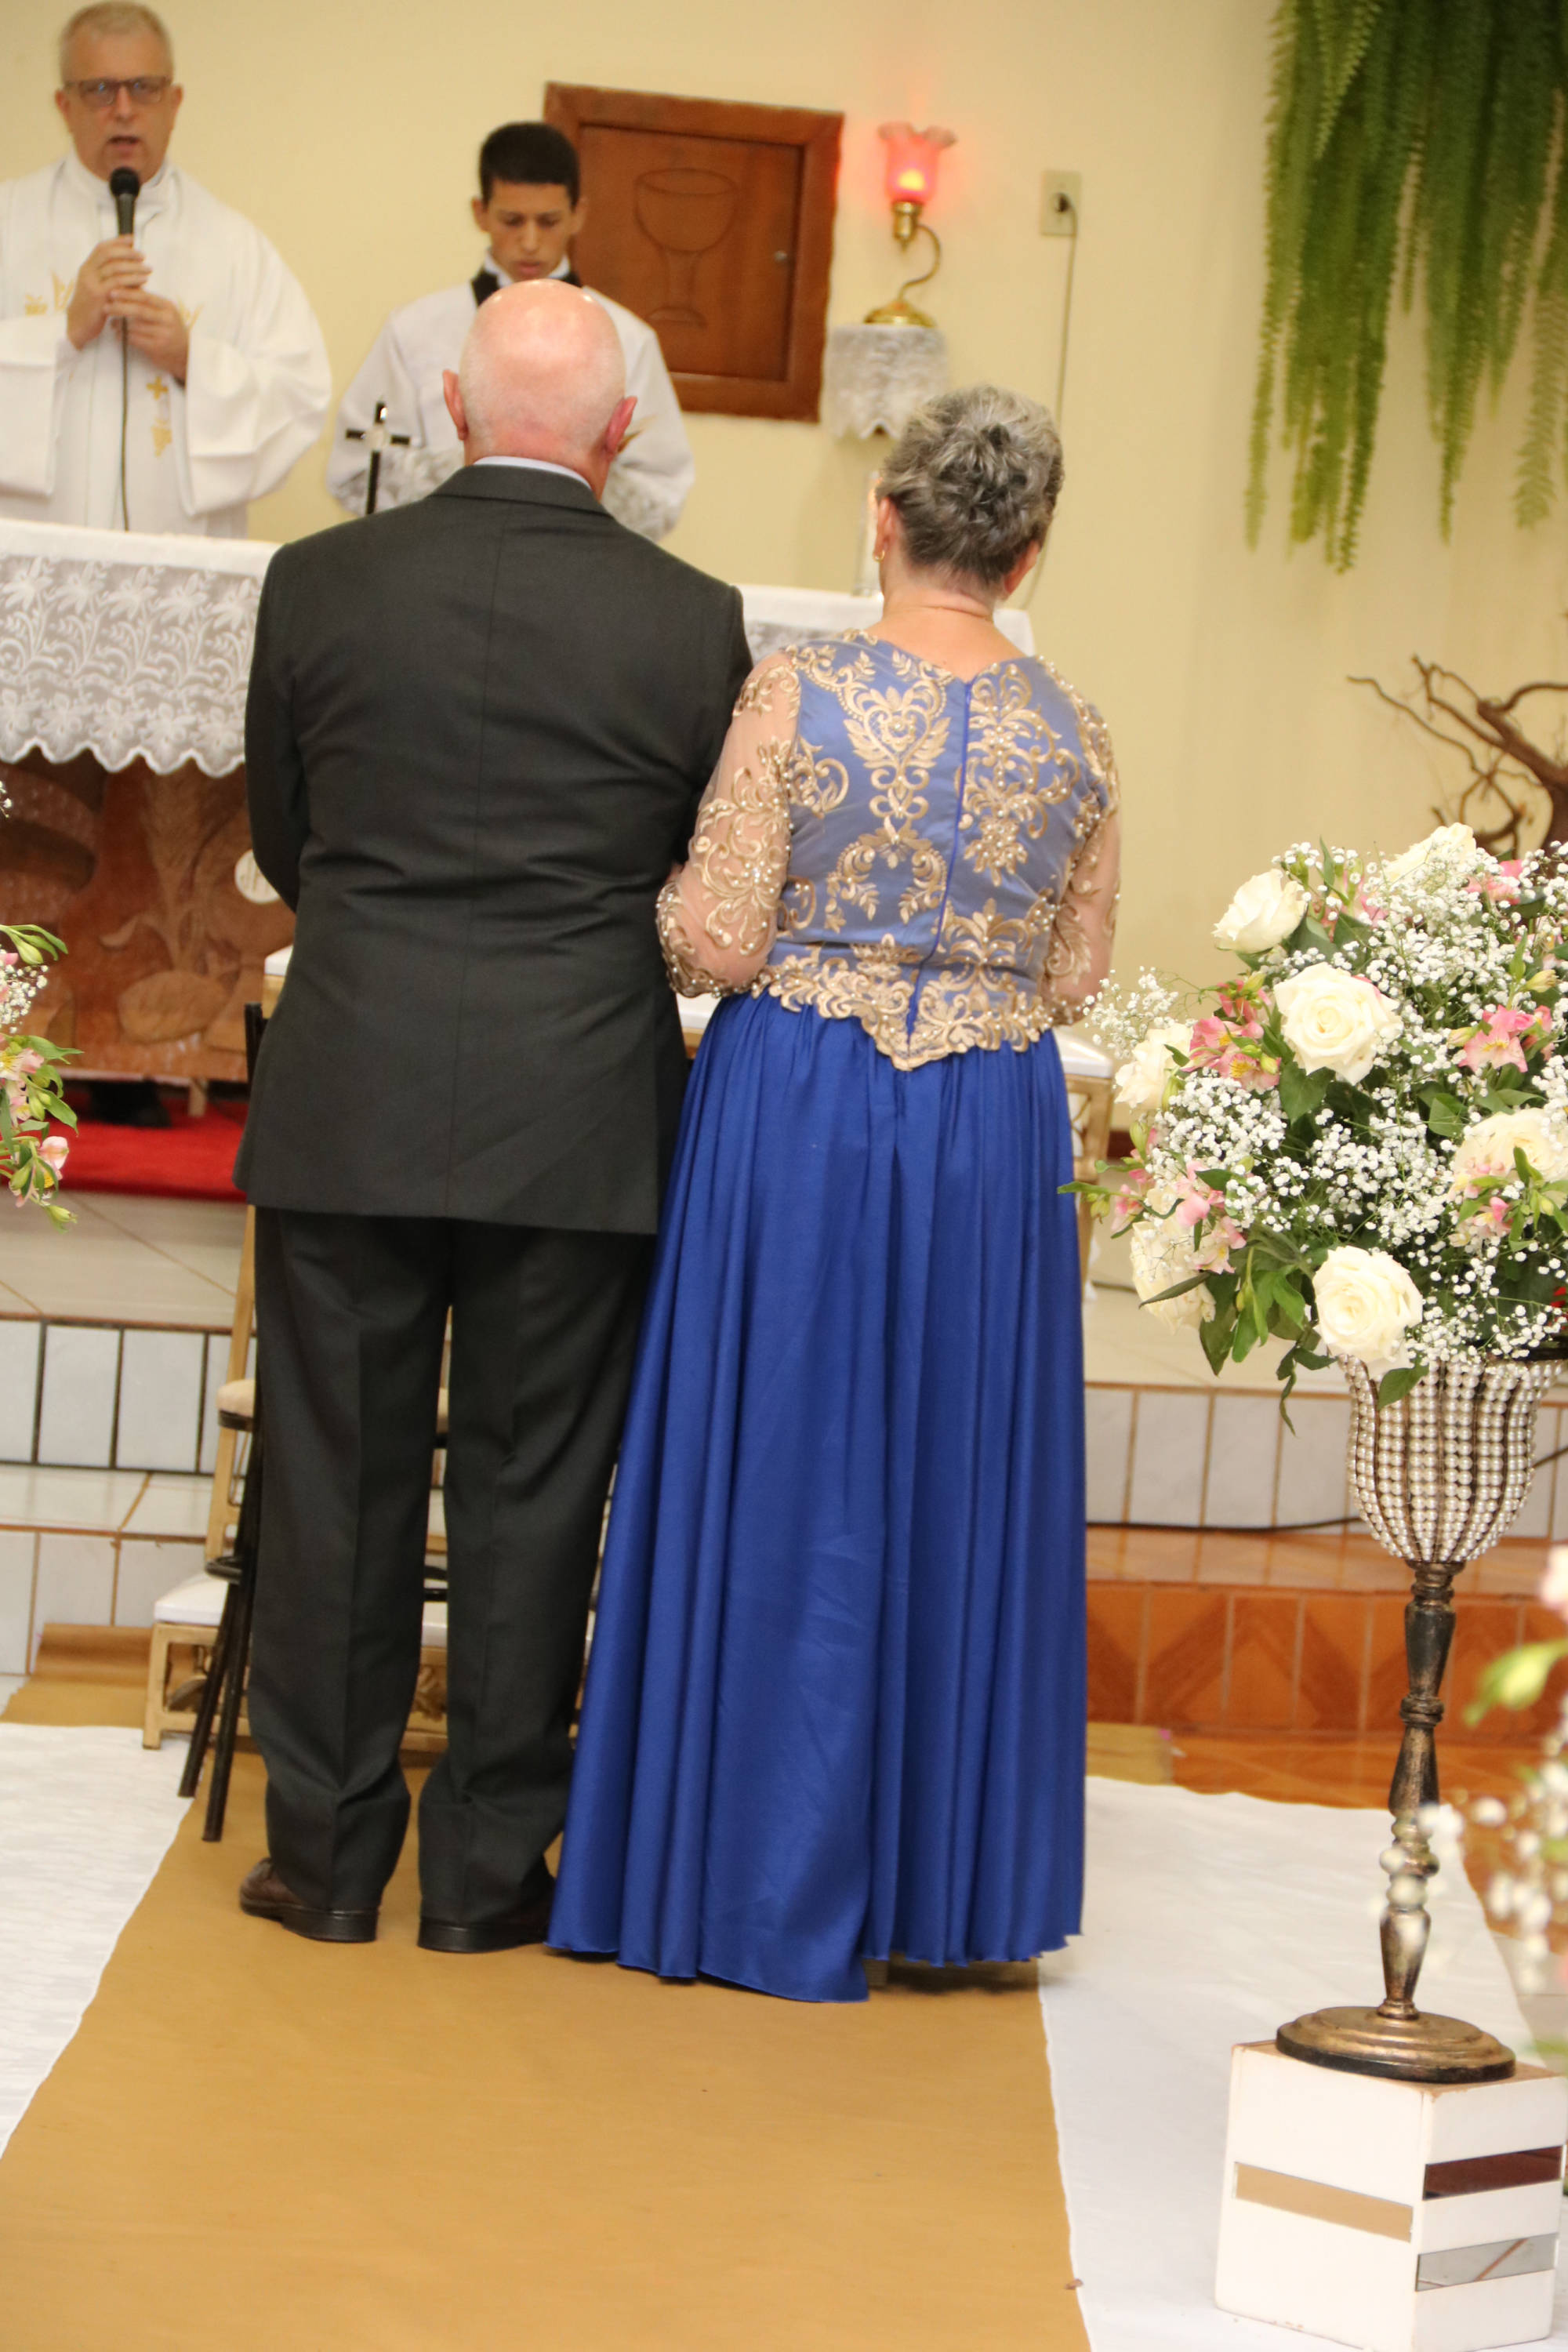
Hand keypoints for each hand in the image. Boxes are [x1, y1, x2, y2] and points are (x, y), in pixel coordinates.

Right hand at [66, 235, 148, 349]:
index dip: (117, 241)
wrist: (79, 325)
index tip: (132, 240)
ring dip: (134, 267)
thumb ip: (111, 277)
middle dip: (128, 253)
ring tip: (147, 270)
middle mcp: (87, 272)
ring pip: (115, 268)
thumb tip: (135, 268)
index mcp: (87, 267)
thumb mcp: (99, 288)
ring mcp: (91, 283)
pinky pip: (117, 284)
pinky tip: (142, 282)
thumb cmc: (93, 307)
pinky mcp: (98, 296)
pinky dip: (132, 281)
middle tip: (143, 256)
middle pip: (109, 254)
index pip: (102, 248)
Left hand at [110, 291, 188, 383]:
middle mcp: (167, 319)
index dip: (127, 293)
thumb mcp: (163, 313)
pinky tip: (118, 335)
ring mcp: (164, 334)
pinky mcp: (158, 348)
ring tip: (111, 323)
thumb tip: (126, 287)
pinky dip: (124, 337)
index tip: (112, 291)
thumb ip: (148, 302)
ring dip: (120, 325)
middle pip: (139, 310)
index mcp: (167, 307)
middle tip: (106, 307)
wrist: (184, 354)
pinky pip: (136, 339)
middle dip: (120, 307)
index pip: (145, 297)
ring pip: (135, 326)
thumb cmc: (169, 330)